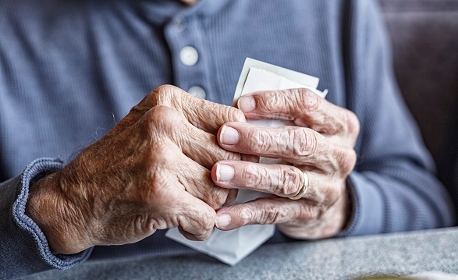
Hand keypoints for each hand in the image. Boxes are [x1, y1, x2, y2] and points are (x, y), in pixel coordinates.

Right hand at [26, 85, 245, 253]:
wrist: (75, 198)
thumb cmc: (122, 163)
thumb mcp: (152, 124)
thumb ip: (195, 124)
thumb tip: (247, 135)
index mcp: (169, 102)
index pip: (234, 120)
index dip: (238, 148)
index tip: (228, 164)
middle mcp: (164, 123)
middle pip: (231, 158)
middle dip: (225, 183)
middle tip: (206, 192)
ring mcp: (161, 158)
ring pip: (221, 191)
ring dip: (210, 208)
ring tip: (188, 206)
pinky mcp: (160, 194)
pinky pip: (206, 217)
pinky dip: (199, 227)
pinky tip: (183, 223)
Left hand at [212, 88, 359, 238]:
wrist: (324, 199)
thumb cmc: (301, 150)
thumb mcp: (300, 127)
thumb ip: (274, 117)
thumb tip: (232, 111)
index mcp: (339, 125)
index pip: (308, 104)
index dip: (274, 102)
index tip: (241, 104)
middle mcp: (339, 156)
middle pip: (300, 143)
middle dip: (258, 139)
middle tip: (224, 135)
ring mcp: (327, 188)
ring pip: (287, 180)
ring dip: (249, 175)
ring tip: (219, 173)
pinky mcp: (310, 214)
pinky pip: (275, 213)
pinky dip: (246, 214)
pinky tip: (222, 215)